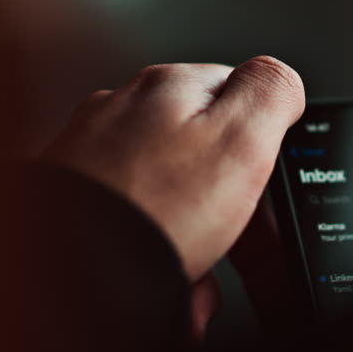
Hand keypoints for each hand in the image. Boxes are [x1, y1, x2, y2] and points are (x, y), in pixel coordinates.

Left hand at [43, 57, 304, 282]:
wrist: (71, 270)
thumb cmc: (152, 209)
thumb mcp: (240, 139)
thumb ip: (270, 91)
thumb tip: (280, 75)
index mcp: (170, 85)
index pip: (239, 95)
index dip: (261, 146)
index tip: (264, 185)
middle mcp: (124, 109)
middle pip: (202, 150)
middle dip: (226, 205)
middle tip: (233, 243)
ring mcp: (93, 151)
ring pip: (169, 194)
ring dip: (192, 236)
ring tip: (195, 273)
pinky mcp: (74, 194)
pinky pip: (134, 221)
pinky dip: (153, 250)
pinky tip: (159, 276)